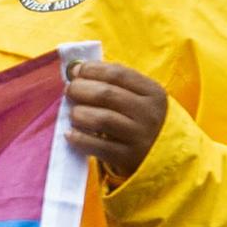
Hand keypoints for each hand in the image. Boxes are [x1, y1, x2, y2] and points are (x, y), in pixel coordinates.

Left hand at [65, 60, 167, 182]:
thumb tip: (75, 69)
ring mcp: (141, 136)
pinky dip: (78, 138)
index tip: (76, 71)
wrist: (157, 156)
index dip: (92, 70)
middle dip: (80, 89)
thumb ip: (110, 81)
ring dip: (79, 113)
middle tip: (69, 91)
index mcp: (153, 92)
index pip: (118, 73)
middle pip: (106, 94)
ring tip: (73, 114)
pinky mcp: (129, 157)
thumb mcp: (134, 97)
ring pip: (102, 119)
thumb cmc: (136, 119)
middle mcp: (150, 113)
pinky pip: (97, 145)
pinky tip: (70, 134)